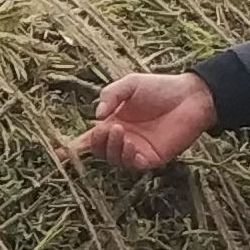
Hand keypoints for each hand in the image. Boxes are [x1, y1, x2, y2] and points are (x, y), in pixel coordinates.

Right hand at [68, 69, 214, 171]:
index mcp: (113, 121)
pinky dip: (126, 157)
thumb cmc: (161, 87)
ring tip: (119, 130)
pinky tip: (131, 144)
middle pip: (98, 149)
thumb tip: (96, 116)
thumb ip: (111, 95)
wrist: (191, 96)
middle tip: (106, 127)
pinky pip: (132, 165)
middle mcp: (122, 139)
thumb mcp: (130, 84)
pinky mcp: (151, 158)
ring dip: (111, 147)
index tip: (58, 154)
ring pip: (113, 158)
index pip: (89, 138)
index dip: (73, 147)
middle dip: (96, 141)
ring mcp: (136, 150)